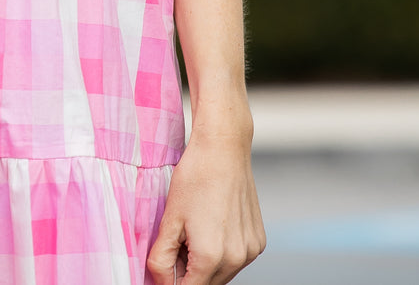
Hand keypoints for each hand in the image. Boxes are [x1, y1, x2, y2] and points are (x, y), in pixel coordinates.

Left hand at [147, 130, 265, 284]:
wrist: (224, 148)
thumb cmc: (195, 177)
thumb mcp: (170, 219)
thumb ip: (161, 258)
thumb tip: (160, 282)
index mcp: (211, 256)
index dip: (172, 283)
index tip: (165, 269)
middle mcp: (236, 258)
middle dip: (189, 274)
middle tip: (177, 246)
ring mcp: (250, 251)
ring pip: (222, 275)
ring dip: (206, 266)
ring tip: (193, 233)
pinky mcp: (258, 241)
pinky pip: (236, 260)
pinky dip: (222, 254)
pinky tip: (212, 227)